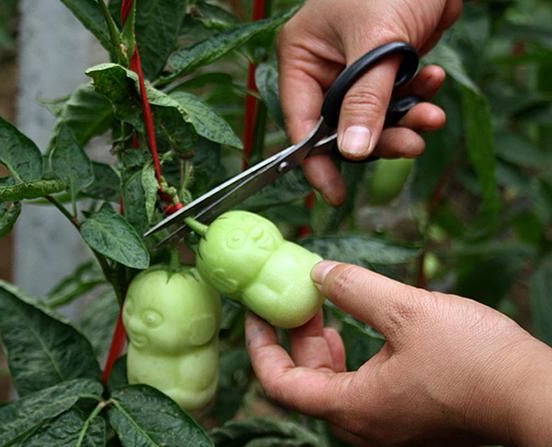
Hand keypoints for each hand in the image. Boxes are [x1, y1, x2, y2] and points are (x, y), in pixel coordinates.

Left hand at [245, 261, 551, 445]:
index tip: (253, 311)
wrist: (533, 395)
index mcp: (353, 408)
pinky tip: (354, 325)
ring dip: (320, 342)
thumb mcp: (407, 311)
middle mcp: (363, 425)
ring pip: (331, 381)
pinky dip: (347, 354)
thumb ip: (355, 289)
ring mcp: (383, 423)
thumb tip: (318, 272)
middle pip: (304, 380)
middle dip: (294, 334)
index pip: (279, 383)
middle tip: (296, 295)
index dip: (258, 345)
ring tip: (322, 304)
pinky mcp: (403, 414)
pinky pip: (357, 385)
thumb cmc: (477, 362)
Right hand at [277, 0, 463, 204]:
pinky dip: (416, 100)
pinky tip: (434, 84)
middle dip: (378, 139)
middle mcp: (322, 68)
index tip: (334, 193)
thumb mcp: (378, 45)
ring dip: (404, 122)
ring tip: (432, 117)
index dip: (318, 161)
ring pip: (371, 119)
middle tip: (411, 146)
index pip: (302, 123)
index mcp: (302, 58)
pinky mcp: (382, 69)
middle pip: (341, 127)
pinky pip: (394, 100)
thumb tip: (353, 152)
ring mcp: (353, 70)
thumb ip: (365, 100)